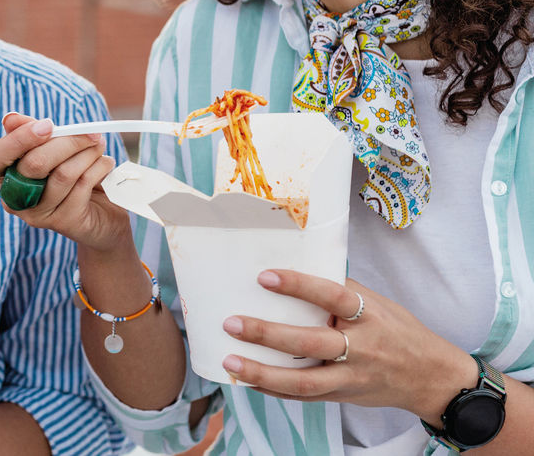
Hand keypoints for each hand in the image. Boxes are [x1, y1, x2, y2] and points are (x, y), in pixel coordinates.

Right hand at [0, 113, 130, 251]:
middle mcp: (14, 199)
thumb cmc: (70, 173)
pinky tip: (105, 164)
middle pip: (35, 163)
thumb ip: (33, 132)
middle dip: (68, 142)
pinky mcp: (64, 222)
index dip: (18, 139)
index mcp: (3, 176)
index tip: (48, 125)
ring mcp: (38, 214)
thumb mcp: (51, 149)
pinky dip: (99, 167)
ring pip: (63, 173)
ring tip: (99, 146)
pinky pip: (83, 185)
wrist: (99, 215)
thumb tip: (11, 118)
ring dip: (88, 153)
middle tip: (90, 132)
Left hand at [220, 270, 475, 417]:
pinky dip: (275, 389)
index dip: (299, 285)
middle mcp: (361, 348)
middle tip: (232, 323)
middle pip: (311, 343)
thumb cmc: (398, 331)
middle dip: (268, 334)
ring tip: (231, 361)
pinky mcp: (344, 397)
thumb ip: (342, 289)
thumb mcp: (378, 304)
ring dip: (263, 372)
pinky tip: (248, 380)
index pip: (332, 296)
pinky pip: (305, 397)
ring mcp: (352, 377)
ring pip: (305, 381)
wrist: (431, 378)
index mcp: (369, 316)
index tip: (265, 276)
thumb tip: (300, 264)